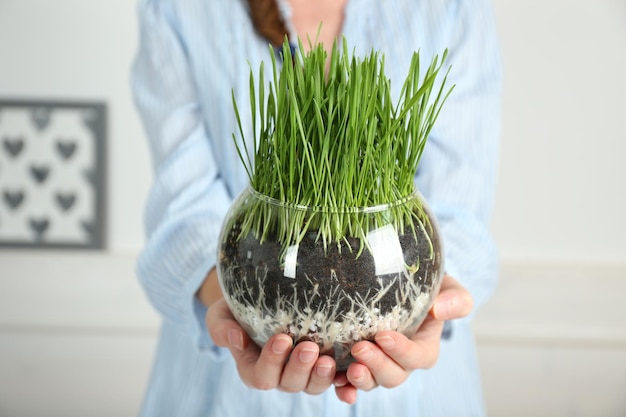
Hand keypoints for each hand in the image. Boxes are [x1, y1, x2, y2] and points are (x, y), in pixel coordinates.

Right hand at [206, 298, 336, 393]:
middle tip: (310, 347)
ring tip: (329, 359)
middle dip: (300, 367)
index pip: (261, 375)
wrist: (260, 299)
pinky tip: (353, 372)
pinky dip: (346, 384)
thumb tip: (236, 338)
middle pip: (290, 383)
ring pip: (313, 385)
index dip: (271, 361)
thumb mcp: (221, 315)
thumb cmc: (236, 308)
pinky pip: (337, 382)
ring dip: (322, 376)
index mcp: (254, 369)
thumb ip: (223, 328)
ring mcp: (304, 374)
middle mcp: (280, 376)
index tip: (282, 338)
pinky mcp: (324, 366)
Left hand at [333, 275, 472, 403]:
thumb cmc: (430, 289)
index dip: (401, 351)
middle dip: (376, 365)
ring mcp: (378, 365)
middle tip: (359, 349)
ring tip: (348, 370)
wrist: (403, 287)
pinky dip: (344, 388)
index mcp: (424, 348)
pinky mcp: (358, 363)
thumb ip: (455, 299)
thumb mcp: (449, 288)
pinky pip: (351, 383)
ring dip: (360, 380)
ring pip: (371, 382)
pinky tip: (336, 383)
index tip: (384, 336)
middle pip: (393, 375)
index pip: (416, 357)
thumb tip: (440, 309)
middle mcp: (401, 362)